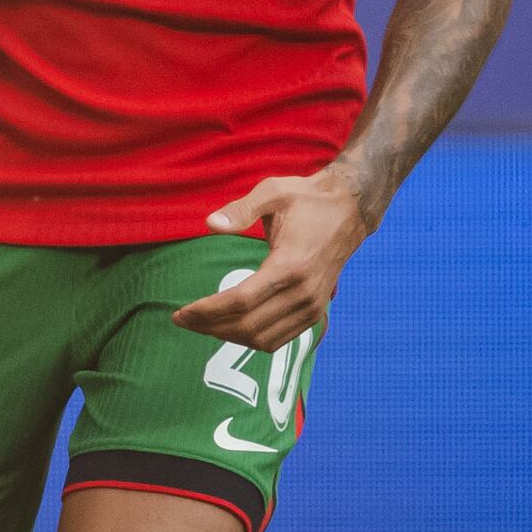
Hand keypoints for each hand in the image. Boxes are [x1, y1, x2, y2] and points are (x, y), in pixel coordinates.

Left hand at [179, 163, 374, 354]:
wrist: (350, 210)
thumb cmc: (308, 198)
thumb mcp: (273, 191)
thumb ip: (240, 209)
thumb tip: (210, 224)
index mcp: (290, 265)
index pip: (240, 301)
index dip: (207, 311)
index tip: (181, 313)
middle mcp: (303, 292)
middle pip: (248, 325)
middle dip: (210, 327)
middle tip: (183, 320)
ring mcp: (313, 306)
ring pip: (263, 339)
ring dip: (228, 337)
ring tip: (203, 325)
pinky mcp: (317, 312)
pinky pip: (280, 340)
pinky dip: (252, 340)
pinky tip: (231, 327)